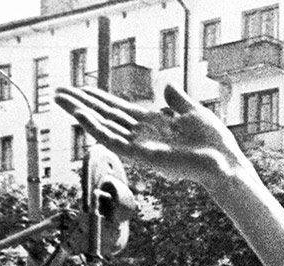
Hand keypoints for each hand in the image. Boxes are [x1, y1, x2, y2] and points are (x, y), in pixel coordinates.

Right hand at [55, 83, 245, 186]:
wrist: (226, 163)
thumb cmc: (215, 143)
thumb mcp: (194, 113)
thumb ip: (177, 100)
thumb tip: (166, 84)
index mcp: (153, 123)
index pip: (118, 109)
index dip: (98, 98)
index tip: (79, 88)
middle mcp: (143, 135)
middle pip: (105, 116)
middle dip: (81, 104)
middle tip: (57, 92)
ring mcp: (141, 146)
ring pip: (104, 127)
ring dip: (82, 113)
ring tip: (61, 100)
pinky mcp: (143, 156)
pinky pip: (115, 142)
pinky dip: (97, 129)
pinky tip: (82, 115)